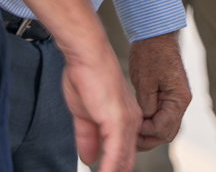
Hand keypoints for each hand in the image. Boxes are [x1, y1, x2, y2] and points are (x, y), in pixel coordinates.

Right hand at [60, 47, 140, 171]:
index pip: (123, 154)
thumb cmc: (85, 76)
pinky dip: (109, 169)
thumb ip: (88, 137)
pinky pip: (116, 155)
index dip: (113, 168)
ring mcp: (127, 123)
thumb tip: (89, 159)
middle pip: (126, 161)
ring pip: (123, 161)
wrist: (87, 54)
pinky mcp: (118, 122)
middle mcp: (132, 122)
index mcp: (126, 119)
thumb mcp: (83, 113)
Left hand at [128, 32, 190, 150]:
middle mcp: (182, 101)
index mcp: (179, 99)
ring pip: (166, 126)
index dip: (145, 132)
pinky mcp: (170, 94)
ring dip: (150, 132)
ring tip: (132, 132)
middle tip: (130, 138)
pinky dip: (152, 121)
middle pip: (167, 132)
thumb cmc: (149, 54)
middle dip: (149, 138)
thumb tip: (144, 124)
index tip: (130, 128)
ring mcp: (177, 98)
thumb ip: (146, 107)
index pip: (162, 129)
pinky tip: (138, 121)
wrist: (155, 34)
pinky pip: (163, 115)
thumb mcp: (144, 82)